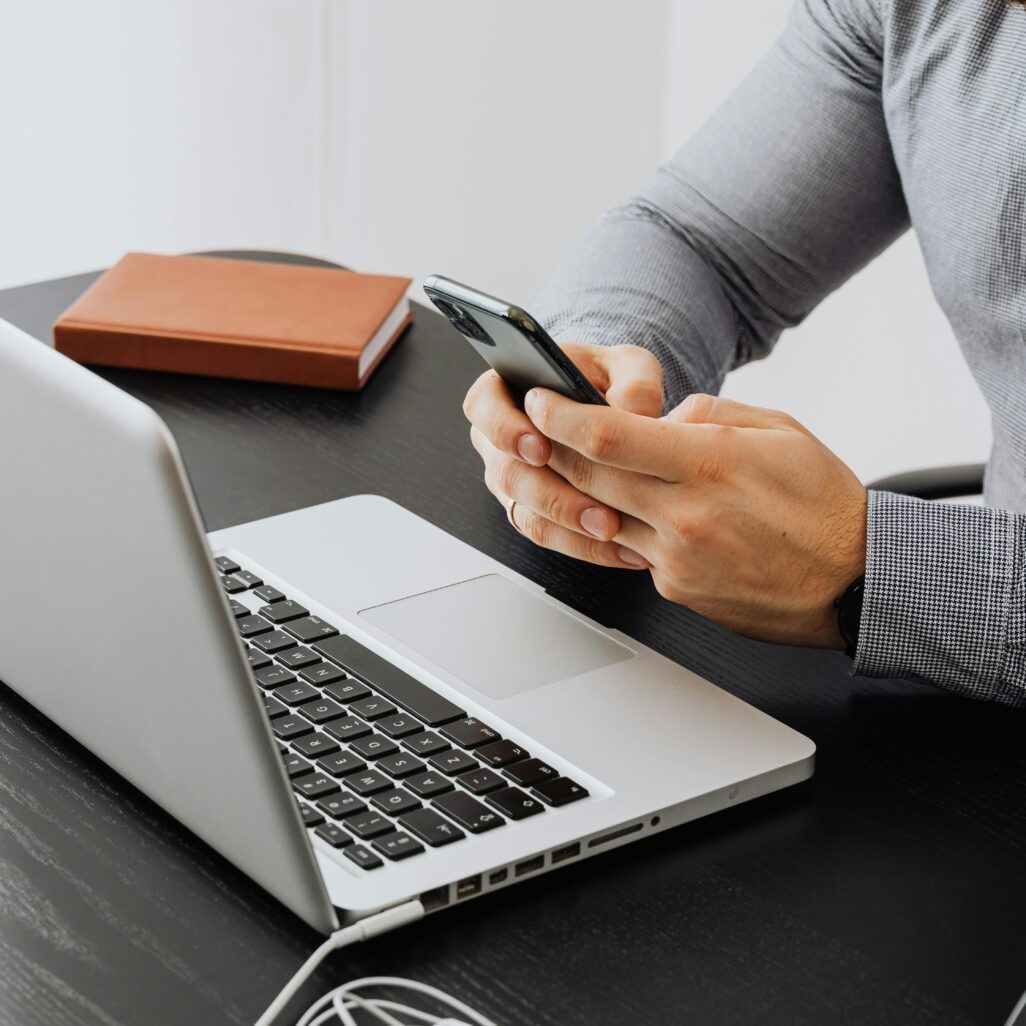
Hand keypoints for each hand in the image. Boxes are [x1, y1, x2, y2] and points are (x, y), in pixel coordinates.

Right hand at [463, 342, 661, 568]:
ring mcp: (515, 480)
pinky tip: (618, 545)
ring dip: (568, 524)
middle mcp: (501, 440)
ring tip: (609, 527)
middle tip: (587, 502)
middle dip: (549, 493)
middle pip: (505, 472)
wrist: (624, 422)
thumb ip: (635, 382)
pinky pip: (548, 535)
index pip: (482, 407)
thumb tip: (633, 412)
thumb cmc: (613, 383)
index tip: (541, 448)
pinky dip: (582, 544)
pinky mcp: (534, 513)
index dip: (504, 429)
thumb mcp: (630, 367)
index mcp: (507, 391)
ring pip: (525, 511)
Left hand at [523, 389, 867, 647]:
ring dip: (578, 492)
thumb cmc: (821, 504)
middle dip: (550, 450)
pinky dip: (622, 527)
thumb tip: (656, 419)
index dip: (561, 416)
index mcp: (709, 464)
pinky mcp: (675, 587)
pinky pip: (630, 550)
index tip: (539, 400)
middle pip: (588, 478)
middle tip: (533, 429)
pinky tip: (636, 512)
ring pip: (599, 518)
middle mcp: (686, 515)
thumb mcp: (778, 430)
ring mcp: (676, 558)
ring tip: (577, 468)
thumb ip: (708, 415)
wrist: (852, 581)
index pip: (608, 437)